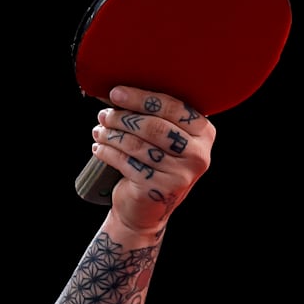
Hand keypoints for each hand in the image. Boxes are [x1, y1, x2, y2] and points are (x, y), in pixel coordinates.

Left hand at [91, 85, 214, 234]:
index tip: (116, 92)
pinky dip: (109, 153)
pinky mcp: (159, 189)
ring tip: (98, 131)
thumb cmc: (152, 166)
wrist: (145, 211)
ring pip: (138, 145)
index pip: (173, 107)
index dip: (142, 98)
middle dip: (123, 117)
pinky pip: (127, 163)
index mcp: (204, 133)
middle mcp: (198, 154)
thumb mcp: (162, 141)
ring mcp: (181, 174)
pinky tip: (99, 148)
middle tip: (103, 114)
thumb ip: (151, 117)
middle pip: (154, 126)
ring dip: (112, 135)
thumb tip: (115, 92)